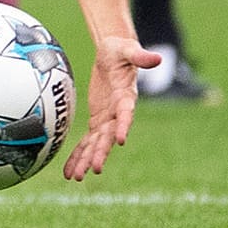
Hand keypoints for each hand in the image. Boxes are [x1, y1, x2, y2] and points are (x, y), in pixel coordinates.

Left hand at [62, 34, 161, 179]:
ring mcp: (108, 119)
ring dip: (87, 159)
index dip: (124, 126)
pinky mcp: (98, 120)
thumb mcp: (127, 49)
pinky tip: (70, 173)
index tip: (120, 140)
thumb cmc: (120, 50)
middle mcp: (118, 113)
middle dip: (102, 151)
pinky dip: (78, 155)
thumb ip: (139, 56)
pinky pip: (87, 140)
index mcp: (127, 97)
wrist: (113, 53)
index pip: (126, 114)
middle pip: (109, 135)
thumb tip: (157, 58)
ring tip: (78, 178)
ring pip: (97, 143)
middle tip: (96, 169)